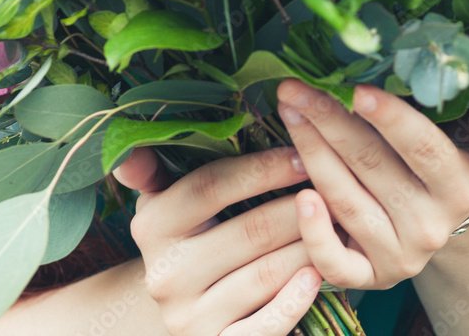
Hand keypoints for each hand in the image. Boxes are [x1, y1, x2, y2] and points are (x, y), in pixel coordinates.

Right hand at [113, 146, 321, 335]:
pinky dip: (295, 301)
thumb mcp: (162, 202)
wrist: (177, 314)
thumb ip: (152, 170)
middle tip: (336, 187)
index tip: (302, 154)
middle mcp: (166, 274)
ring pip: (266, 273)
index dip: (262, 168)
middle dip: (300, 206)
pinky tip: (318, 276)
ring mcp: (190, 317)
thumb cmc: (183, 240)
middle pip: (250, 229)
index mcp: (152, 226)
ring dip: (310, 245)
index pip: (212, 185)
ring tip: (340, 223)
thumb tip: (128, 150)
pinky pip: (266, 325)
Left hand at [275, 80, 468, 291]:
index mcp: (460, 186)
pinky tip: (297, 194)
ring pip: (346, 201)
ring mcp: (399, 254)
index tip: (357, 89)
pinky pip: (337, 264)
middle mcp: (430, 225)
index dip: (390, 119)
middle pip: (371, 165)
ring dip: (310, 153)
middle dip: (328, 121)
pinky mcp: (371, 278)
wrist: (452, 229)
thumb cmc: (459, 165)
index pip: (422, 148)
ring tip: (289, 112)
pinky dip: (314, 233)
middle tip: (295, 87)